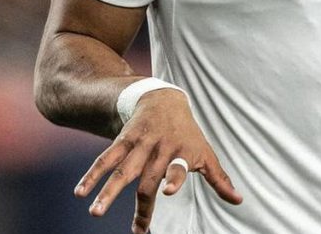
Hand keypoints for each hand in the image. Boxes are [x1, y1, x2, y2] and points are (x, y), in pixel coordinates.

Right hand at [74, 88, 242, 233]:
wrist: (163, 98)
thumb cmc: (188, 133)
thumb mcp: (205, 152)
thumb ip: (218, 178)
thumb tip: (239, 201)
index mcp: (181, 153)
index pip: (178, 167)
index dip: (173, 178)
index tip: (168, 192)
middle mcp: (159, 149)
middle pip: (147, 179)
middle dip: (142, 205)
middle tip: (137, 229)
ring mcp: (139, 145)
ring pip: (123, 170)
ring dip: (108, 191)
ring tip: (96, 212)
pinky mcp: (123, 140)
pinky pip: (106, 158)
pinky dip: (93, 174)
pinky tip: (80, 191)